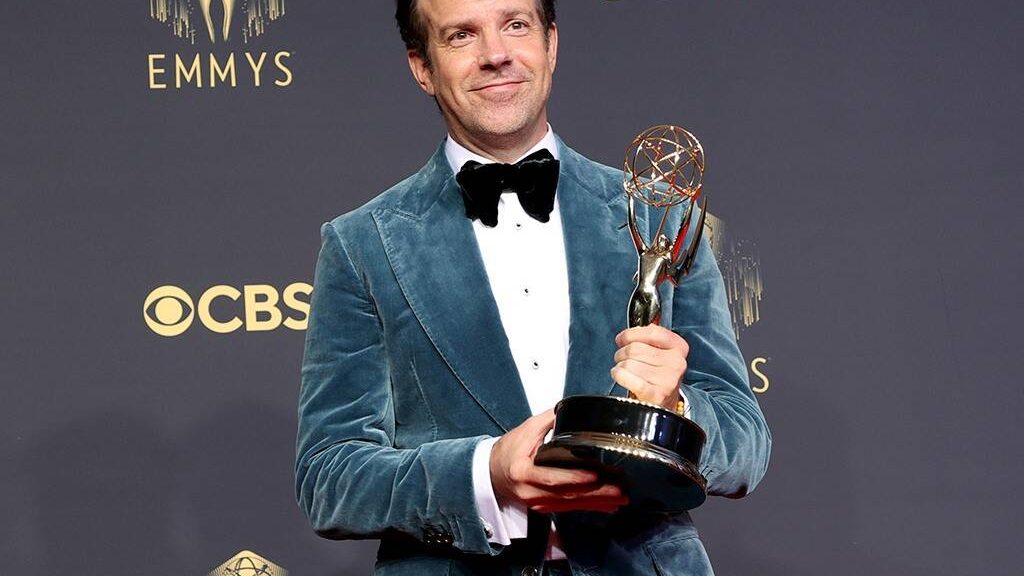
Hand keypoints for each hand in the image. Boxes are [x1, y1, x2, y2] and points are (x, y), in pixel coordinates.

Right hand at [490, 409, 628, 513]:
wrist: (493, 471)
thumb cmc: (509, 450)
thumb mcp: (526, 430)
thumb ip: (549, 420)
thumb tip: (571, 409)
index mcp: (523, 471)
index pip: (553, 477)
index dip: (575, 478)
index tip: (596, 475)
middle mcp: (531, 491)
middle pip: (568, 494)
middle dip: (597, 493)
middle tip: (620, 489)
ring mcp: (537, 502)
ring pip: (572, 504)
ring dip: (599, 501)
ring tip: (621, 496)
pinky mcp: (544, 507)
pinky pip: (570, 508)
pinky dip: (590, 506)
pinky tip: (608, 505)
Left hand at [611, 325, 688, 410]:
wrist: (664, 405)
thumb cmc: (658, 376)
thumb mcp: (661, 353)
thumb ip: (648, 339)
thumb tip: (626, 335)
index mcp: (679, 347)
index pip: (652, 332)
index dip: (631, 334)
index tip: (622, 339)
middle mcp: (676, 362)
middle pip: (635, 348)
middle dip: (622, 353)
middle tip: (623, 360)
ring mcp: (668, 379)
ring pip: (628, 363)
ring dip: (620, 366)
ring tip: (626, 371)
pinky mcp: (656, 394)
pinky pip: (627, 377)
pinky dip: (619, 375)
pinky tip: (620, 375)